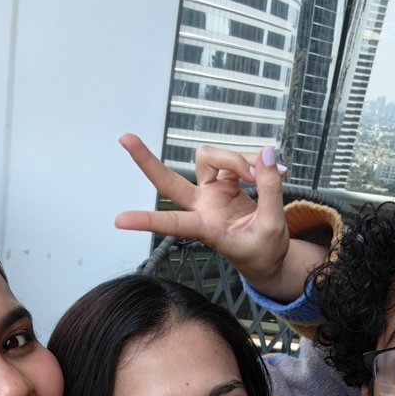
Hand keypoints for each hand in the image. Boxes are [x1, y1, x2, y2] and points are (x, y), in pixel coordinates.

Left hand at [115, 133, 293, 298]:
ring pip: (211, 158)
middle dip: (148, 161)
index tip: (119, 220)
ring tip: (271, 174)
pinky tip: (276, 171)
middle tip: (125, 138)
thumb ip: (270, 189)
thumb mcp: (274, 226)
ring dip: (238, 158)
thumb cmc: (264, 250)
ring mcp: (210, 193)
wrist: (267, 257)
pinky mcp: (223, 183)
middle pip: (170, 181)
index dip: (148, 221)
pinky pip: (233, 160)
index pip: (175, 224)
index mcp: (209, 230)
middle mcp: (203, 208)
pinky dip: (253, 162)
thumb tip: (267, 153)